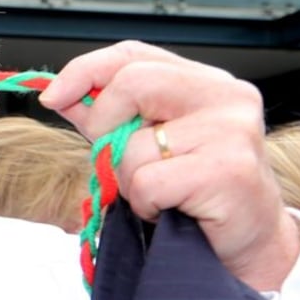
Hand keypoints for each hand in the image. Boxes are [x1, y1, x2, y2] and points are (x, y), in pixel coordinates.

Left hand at [38, 40, 299, 290]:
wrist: (247, 244)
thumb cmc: (193, 194)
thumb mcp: (145, 144)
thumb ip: (107, 116)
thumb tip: (59, 95)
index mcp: (204, 81)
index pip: (133, 54)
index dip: (85, 70)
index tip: (52, 97)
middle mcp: (224, 95)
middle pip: (131, 84)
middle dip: (104, 126)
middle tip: (118, 162)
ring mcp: (231, 130)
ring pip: (133, 145)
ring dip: (129, 180)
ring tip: (162, 194)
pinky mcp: (227, 170)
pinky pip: (147, 183)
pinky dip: (145, 204)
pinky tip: (172, 209)